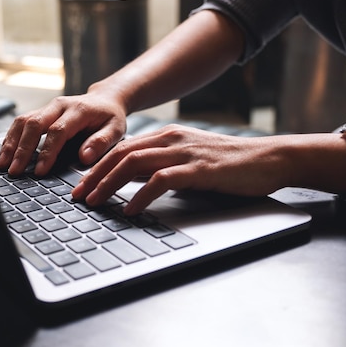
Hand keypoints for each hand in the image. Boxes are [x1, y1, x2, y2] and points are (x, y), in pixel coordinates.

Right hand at [0, 91, 127, 176]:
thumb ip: (102, 142)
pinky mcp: (40, 112)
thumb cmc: (110, 117)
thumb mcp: (116, 130)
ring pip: (23, 121)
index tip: (40, 171)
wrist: (105, 99)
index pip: (58, 131)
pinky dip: (11, 138)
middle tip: (15, 170)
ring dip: (11, 143)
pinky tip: (5, 154)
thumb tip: (85, 157)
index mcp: (78, 110)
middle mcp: (59, 106)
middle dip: (22, 149)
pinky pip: (21, 122)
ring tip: (3, 164)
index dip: (47, 152)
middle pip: (34, 124)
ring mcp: (47, 107)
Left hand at [72, 124, 292, 214]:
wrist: (268, 158)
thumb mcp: (188, 159)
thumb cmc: (228, 163)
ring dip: (108, 184)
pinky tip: (129, 210)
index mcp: (166, 136)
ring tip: (93, 202)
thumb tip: (133, 180)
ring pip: (133, 164)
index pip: (121, 149)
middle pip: (120, 155)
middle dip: (93, 176)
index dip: (97, 167)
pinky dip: (140, 196)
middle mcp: (170, 140)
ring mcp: (183, 152)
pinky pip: (160, 181)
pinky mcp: (198, 169)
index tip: (81, 184)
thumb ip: (161, 164)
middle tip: (76, 195)